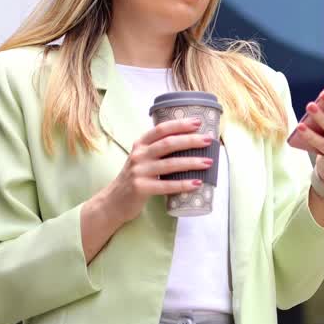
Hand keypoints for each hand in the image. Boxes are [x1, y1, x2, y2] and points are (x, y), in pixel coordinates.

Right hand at [90, 118, 214, 223]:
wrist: (114, 202)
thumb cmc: (136, 178)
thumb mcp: (142, 159)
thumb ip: (158, 150)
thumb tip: (190, 143)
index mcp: (140, 144)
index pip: (161, 129)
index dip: (180, 124)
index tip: (198, 121)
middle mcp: (139, 155)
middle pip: (168, 144)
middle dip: (191, 140)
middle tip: (209, 140)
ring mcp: (139, 171)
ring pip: (170, 164)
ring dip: (192, 162)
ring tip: (209, 162)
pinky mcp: (141, 188)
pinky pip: (166, 185)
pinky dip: (183, 184)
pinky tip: (197, 183)